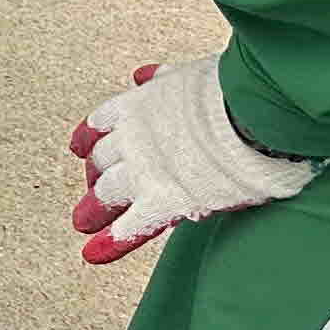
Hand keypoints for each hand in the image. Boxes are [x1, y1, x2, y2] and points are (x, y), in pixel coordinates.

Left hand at [69, 58, 313, 263]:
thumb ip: (162, 80)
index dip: (90, 138)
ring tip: (83, 222)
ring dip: (94, 209)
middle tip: (91, 189)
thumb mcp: (188, 75)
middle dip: (94, 177)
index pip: (101, 123)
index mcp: (137, 105)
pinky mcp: (164, 199)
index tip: (80, 148)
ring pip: (108, 192)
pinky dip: (112, 242)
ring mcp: (144, 170)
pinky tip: (94, 254)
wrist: (249, 111)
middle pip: (102, 161)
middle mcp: (131, 137)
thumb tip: (142, 75)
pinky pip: (131, 226)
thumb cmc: (231, 90)